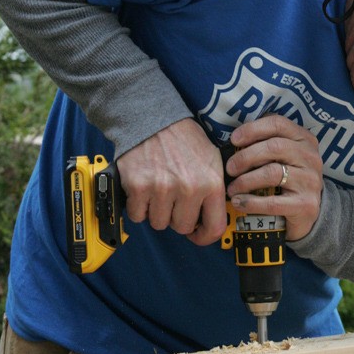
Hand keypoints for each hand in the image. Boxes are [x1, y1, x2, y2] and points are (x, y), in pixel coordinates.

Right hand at [117, 118, 226, 245]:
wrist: (153, 117)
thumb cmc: (182, 137)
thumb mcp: (211, 158)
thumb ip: (214, 188)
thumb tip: (213, 216)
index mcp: (211, 182)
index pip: (214, 227)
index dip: (204, 236)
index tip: (197, 234)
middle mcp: (189, 188)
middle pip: (182, 227)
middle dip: (176, 217)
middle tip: (173, 198)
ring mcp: (163, 189)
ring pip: (159, 223)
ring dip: (157, 211)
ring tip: (159, 189)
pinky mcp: (139, 188)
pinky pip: (138, 215)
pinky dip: (138, 206)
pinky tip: (144, 188)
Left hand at [226, 115, 322, 241]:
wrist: (307, 212)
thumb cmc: (288, 177)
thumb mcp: (284, 156)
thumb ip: (266, 142)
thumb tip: (236, 137)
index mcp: (305, 139)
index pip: (278, 124)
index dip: (253, 129)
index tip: (234, 139)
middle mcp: (311, 157)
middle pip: (274, 147)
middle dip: (246, 157)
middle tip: (230, 168)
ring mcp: (310, 181)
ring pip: (272, 173)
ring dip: (245, 181)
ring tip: (232, 188)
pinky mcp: (306, 205)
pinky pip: (272, 202)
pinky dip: (250, 202)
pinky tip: (238, 202)